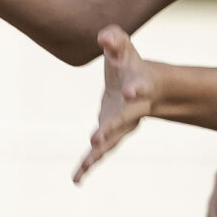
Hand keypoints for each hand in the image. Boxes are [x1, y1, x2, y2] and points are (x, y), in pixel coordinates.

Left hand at [76, 26, 157, 183]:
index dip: (136, 88)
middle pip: (123, 121)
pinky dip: (88, 166)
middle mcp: (133, 111)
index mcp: (139, 87)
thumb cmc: (129, 64)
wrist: (140, 88)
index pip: (139, 87)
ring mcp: (121, 127)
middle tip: (97, 138)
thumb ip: (115, 39)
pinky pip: (99, 153)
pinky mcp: (109, 136)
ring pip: (111, 143)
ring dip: (97, 154)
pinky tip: (77, 180)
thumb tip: (103, 36)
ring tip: (83, 167)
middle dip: (111, 129)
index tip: (131, 91)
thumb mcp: (123, 47)